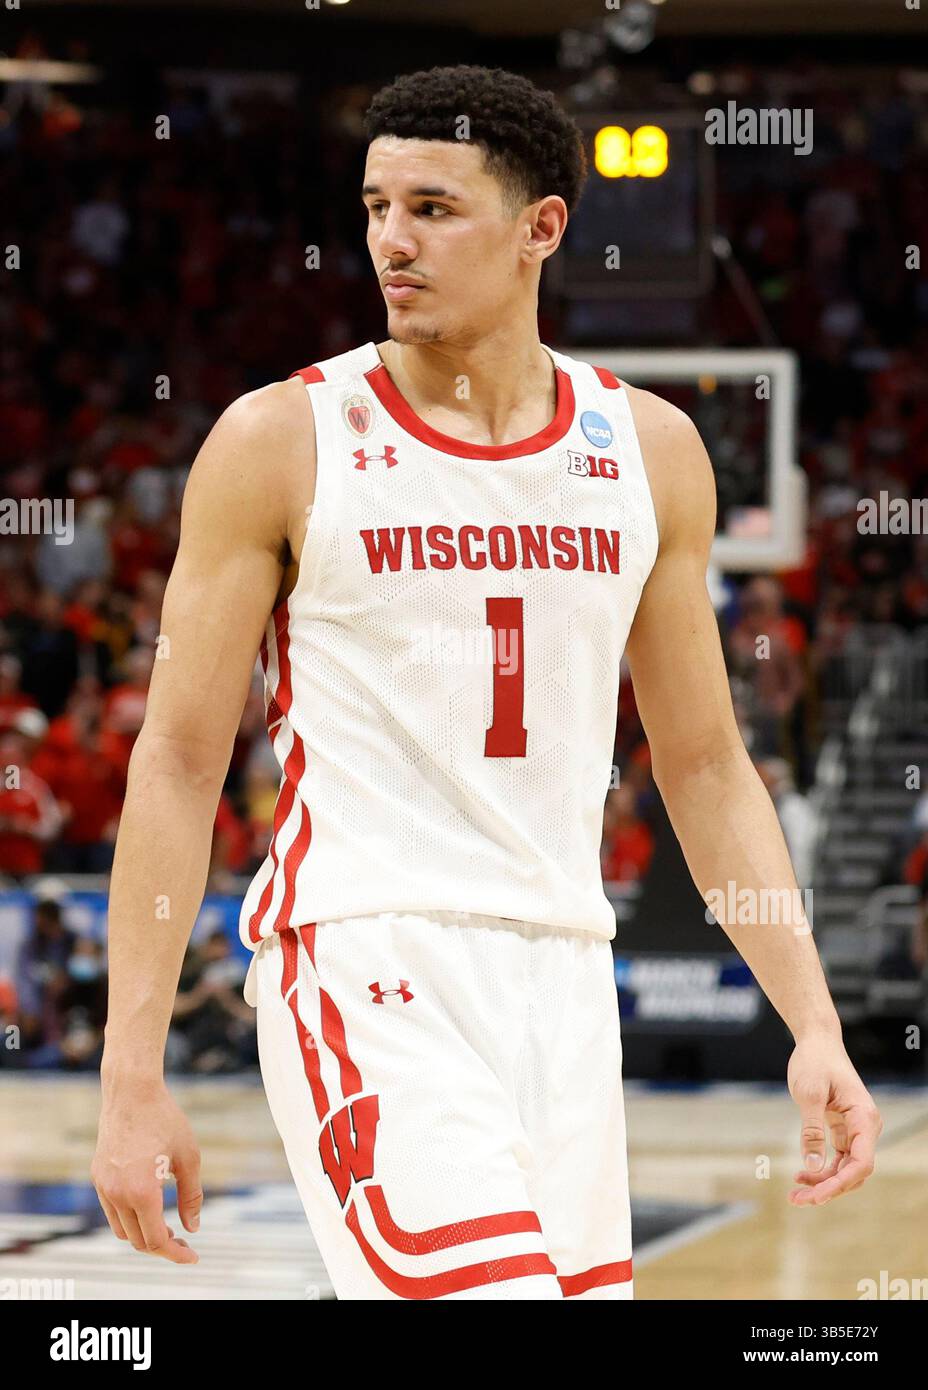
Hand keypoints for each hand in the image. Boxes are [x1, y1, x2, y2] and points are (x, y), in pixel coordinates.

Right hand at [92, 1079, 201, 1262]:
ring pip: (122, 1230)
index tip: (192, 1256)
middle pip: (138, 1240)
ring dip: (143, 1235)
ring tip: (168, 1228)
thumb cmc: (165, 1120)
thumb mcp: (188, 1157)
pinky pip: (112, 1211)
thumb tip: (193, 1227)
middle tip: (184, 1242)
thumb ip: (191, 1196)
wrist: (132, 1092)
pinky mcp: (97, 1177)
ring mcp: (103, 1187)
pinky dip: (130, 1219)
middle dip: (162, 1247)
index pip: (156, 1239)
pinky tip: (149, 1208)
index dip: (175, 1253)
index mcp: (141, 1192)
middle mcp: (117, 1194)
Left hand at [787, 1035, 881, 1205]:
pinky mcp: (843, 1130)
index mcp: (864, 1119)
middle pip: (854, 1172)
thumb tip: (811, 1164)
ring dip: (823, 1183)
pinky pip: (837, 1159)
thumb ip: (811, 1129)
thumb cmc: (814, 1061)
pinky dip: (821, 1169)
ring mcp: (855, 1130)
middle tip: (796, 1200)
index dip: (839, 1184)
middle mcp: (865, 1128)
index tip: (815, 1195)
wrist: (817, 1041)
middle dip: (828, 1189)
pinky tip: (802, 1175)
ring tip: (795, 1194)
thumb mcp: (808, 1093)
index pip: (861, 1163)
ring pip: (845, 1169)